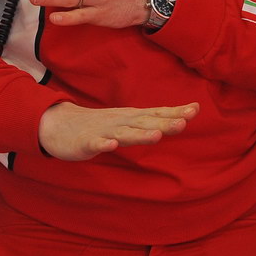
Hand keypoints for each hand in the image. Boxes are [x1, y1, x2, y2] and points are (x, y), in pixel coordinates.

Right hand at [38, 101, 198, 160]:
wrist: (59, 125)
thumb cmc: (100, 125)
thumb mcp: (129, 122)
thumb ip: (151, 122)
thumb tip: (179, 120)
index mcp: (132, 118)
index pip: (157, 113)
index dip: (175, 112)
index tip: (195, 109)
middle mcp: (121, 121)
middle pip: (145, 122)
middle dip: (164, 122)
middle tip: (183, 123)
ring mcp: (104, 131)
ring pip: (124, 134)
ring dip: (140, 134)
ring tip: (156, 136)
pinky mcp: (86, 142)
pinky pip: (96, 144)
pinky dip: (104, 144)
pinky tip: (111, 146)